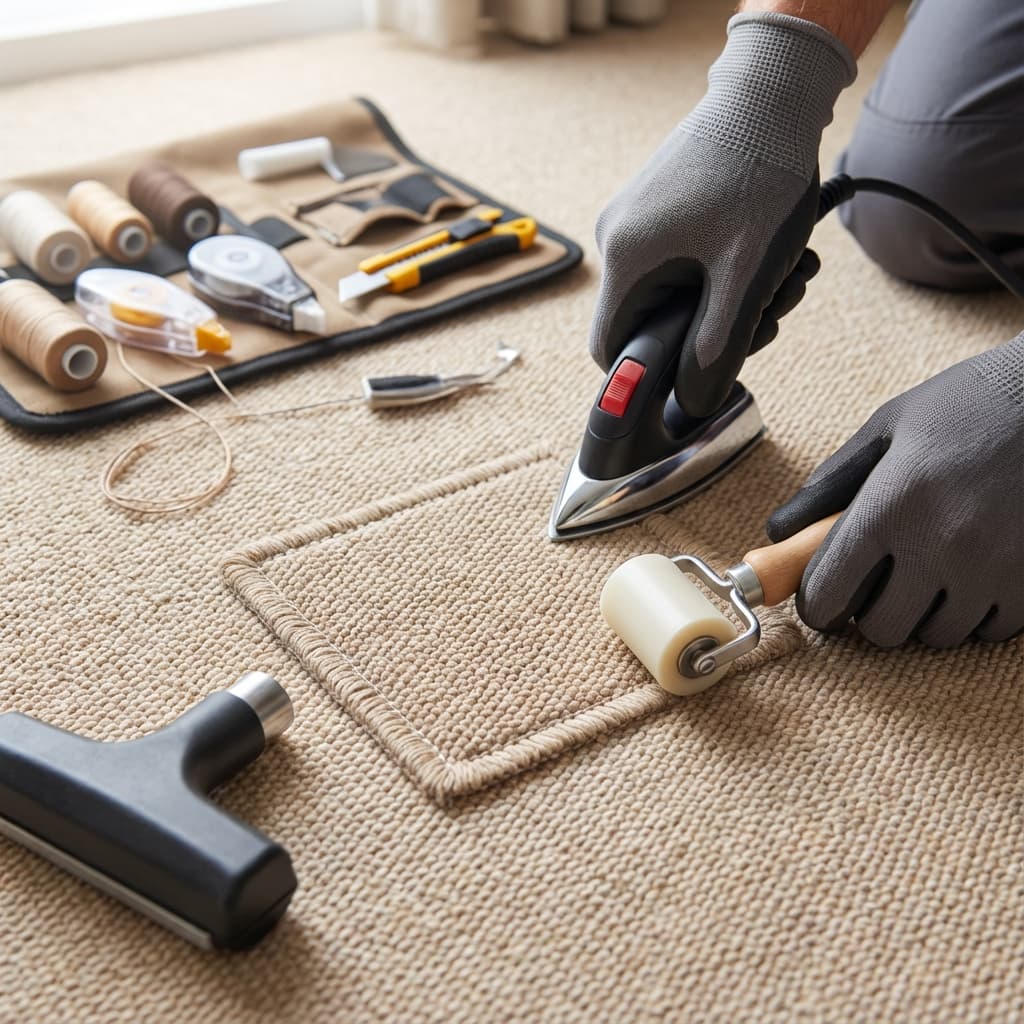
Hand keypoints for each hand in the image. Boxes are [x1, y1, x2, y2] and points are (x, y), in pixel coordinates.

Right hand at [589, 12, 854, 418]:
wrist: (771, 93)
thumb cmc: (758, 179)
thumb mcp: (745, 280)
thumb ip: (716, 349)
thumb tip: (694, 402)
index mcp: (625, 262)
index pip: (611, 349)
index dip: (649, 374)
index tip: (699, 372)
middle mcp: (617, 240)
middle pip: (650, 321)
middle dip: (711, 331)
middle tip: (769, 315)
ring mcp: (635, 219)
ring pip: (673, 291)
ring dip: (729, 299)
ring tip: (785, 277)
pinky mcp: (656, 205)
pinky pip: (681, 260)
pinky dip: (724, 269)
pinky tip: (767, 256)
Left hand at [767, 336, 1023, 647]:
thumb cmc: (965, 405)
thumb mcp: (886, 428)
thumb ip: (829, 483)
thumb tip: (779, 531)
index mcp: (890, 505)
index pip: (829, 593)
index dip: (816, 604)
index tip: (820, 599)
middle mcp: (939, 545)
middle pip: (882, 630)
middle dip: (869, 615)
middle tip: (874, 588)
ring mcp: (992, 568)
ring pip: (937, 636)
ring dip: (923, 616)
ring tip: (926, 578)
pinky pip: (990, 630)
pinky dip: (974, 614)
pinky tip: (971, 577)